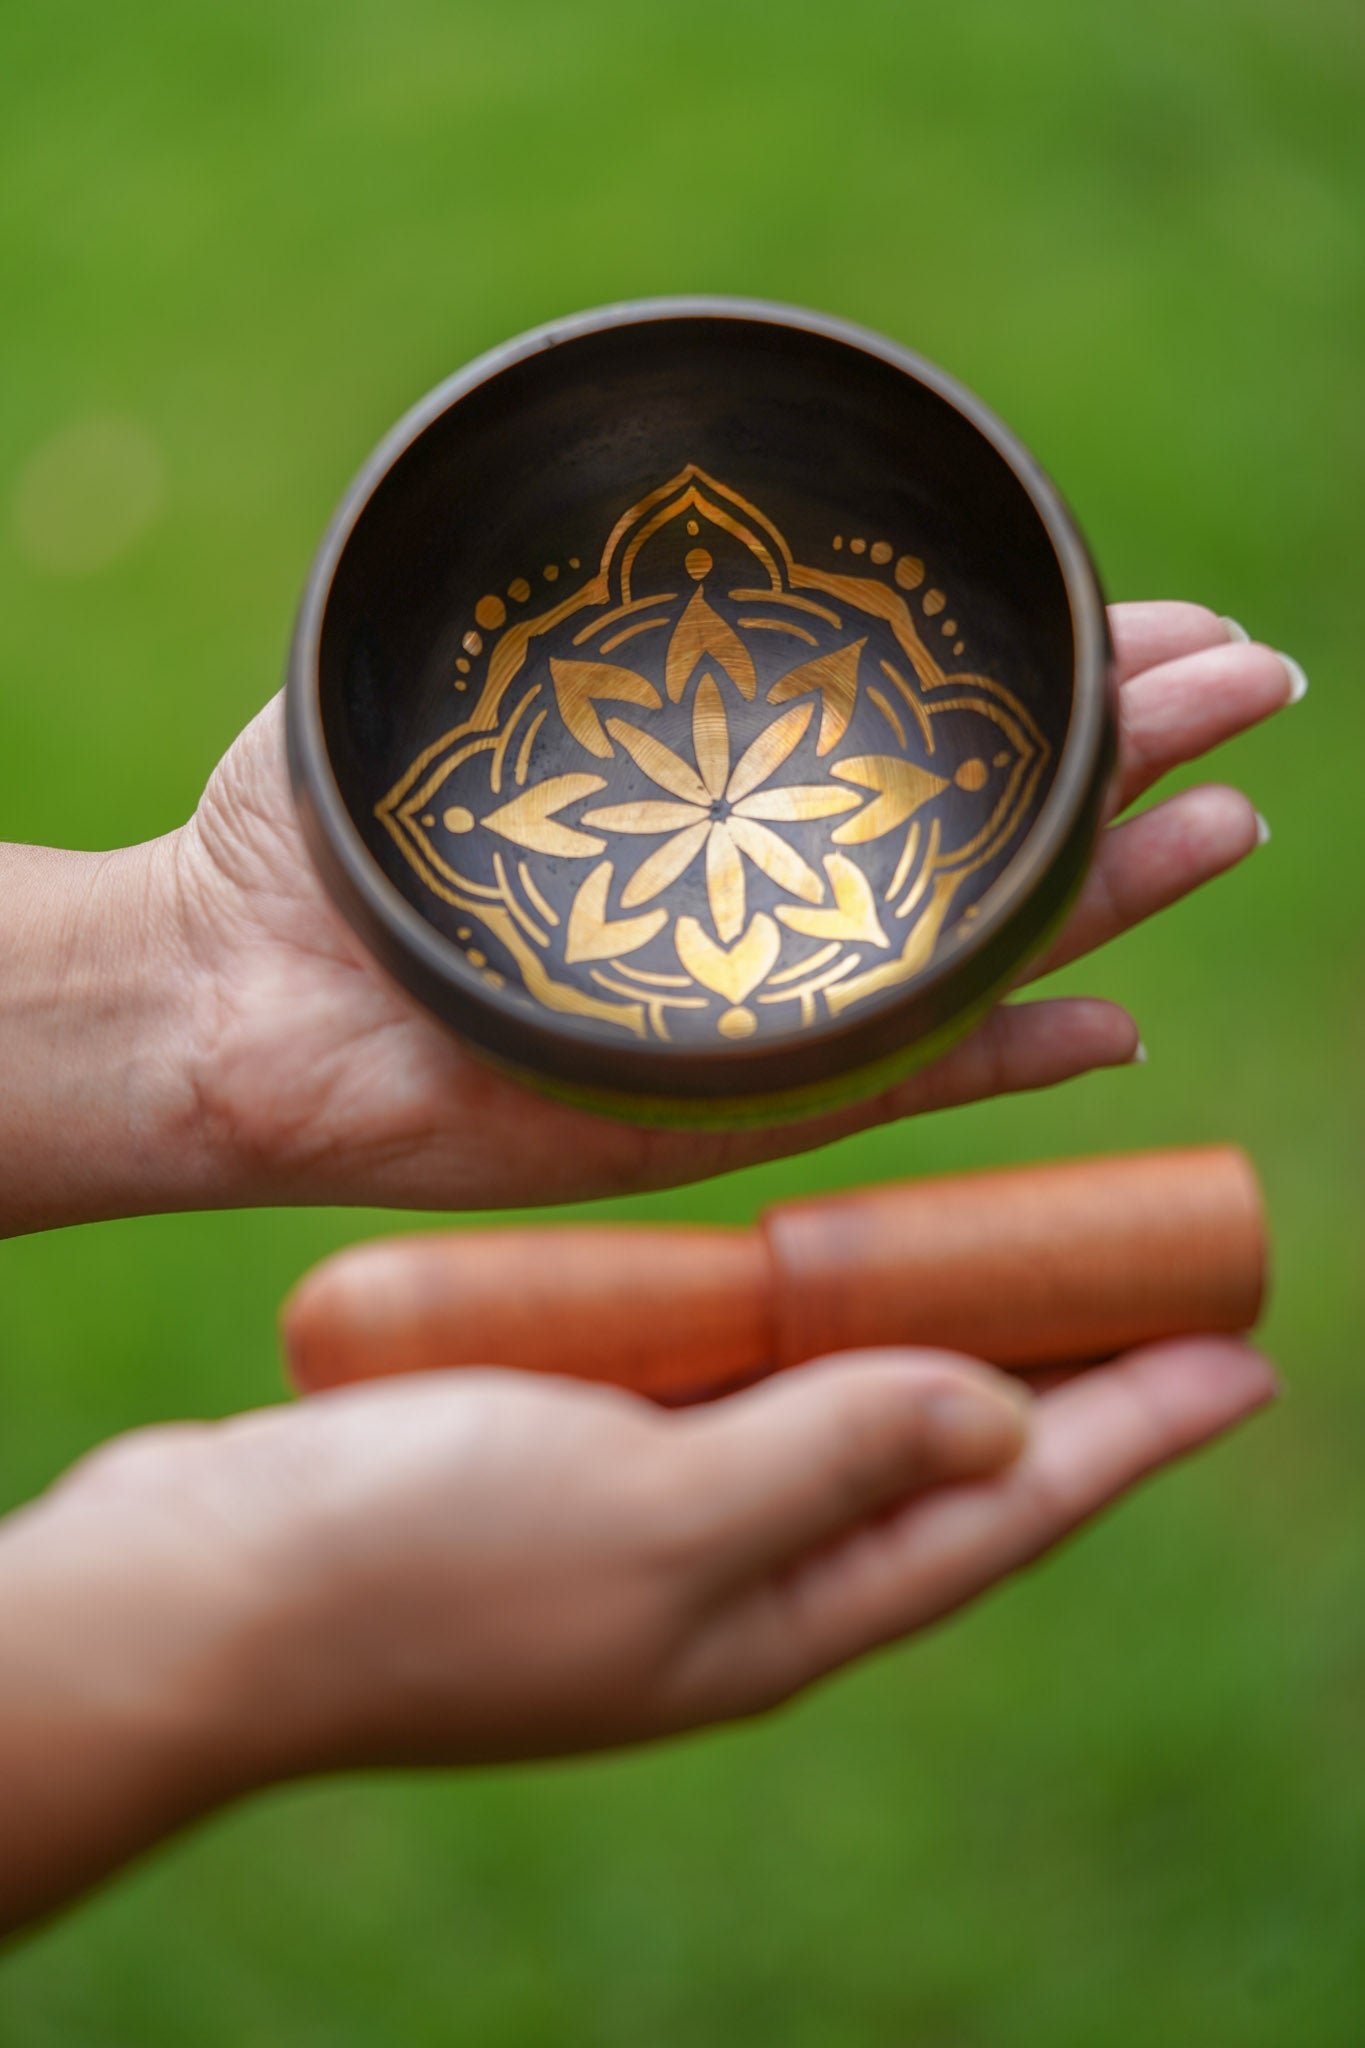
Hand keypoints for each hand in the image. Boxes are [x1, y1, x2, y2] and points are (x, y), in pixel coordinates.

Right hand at [0, 1338, 1273, 1930]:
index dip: (1134, 1430)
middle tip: (1159, 1283)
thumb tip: (1006, 1419)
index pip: (1005, 1511)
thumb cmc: (411, 1569)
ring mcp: (652, 1513)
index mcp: (775, 1611)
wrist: (193, 1596)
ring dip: (933, 1333)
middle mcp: (735, 1569)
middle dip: (1064, 1376)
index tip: (1243, 1356)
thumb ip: (830, 1460)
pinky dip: (791, 1316)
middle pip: (944, 1459)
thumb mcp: (647, 1514)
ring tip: (1012, 1253)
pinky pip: (726, 1376)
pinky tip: (804, 1258)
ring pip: (837, 1408)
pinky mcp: (572, 1454)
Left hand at [169, 602, 1299, 1209]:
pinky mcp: (726, 1118)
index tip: (1162, 620)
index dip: (1048, 687)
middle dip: (1127, 761)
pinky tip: (1116, 1022)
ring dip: (1115, 892)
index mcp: (730, 818)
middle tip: (1251, 689)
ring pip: (981, 954)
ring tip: (1226, 818)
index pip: (922, 748)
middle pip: (986, 841)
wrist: (231, 992)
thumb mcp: (477, 687)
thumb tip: (695, 531)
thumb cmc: (332, 834)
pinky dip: (1011, 1061)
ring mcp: (764, 1021)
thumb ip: (587, 627)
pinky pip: (896, 1091)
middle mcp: (770, 917)